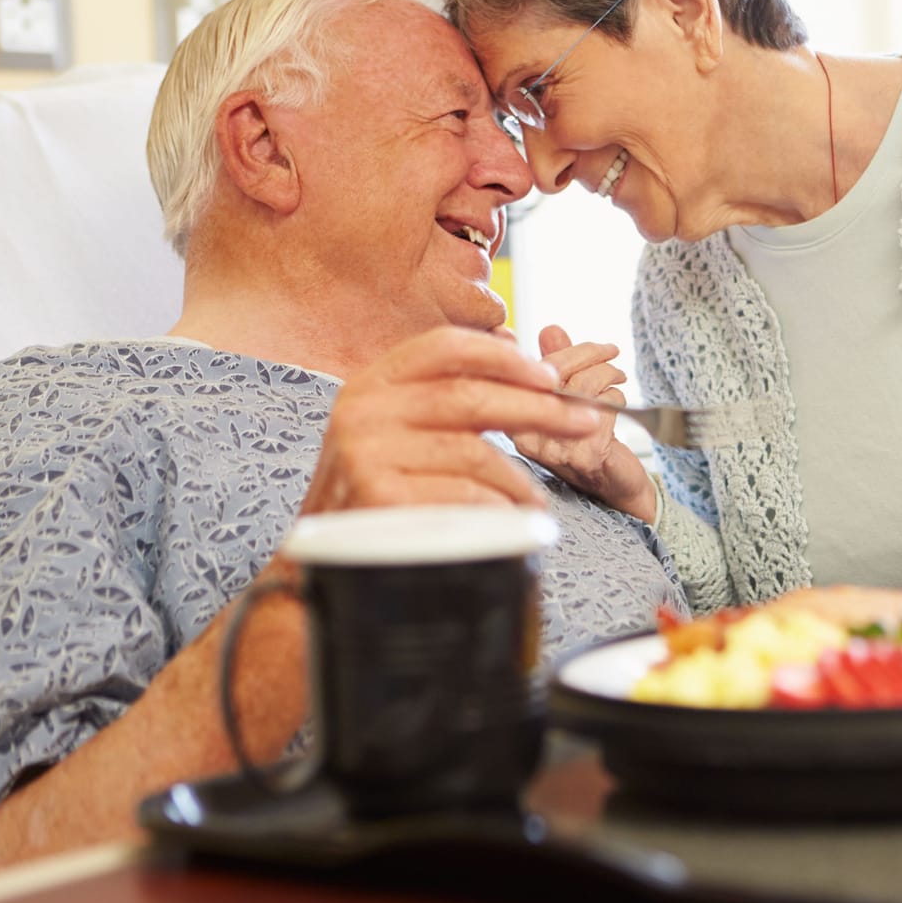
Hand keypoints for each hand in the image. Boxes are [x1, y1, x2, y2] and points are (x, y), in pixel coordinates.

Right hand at [298, 326, 594, 514]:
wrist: (317, 555)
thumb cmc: (371, 489)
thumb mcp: (393, 430)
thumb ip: (442, 400)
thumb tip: (527, 372)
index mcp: (372, 382)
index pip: (444, 347)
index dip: (503, 357)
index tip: (549, 375)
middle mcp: (363, 409)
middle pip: (470, 397)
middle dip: (538, 410)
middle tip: (584, 421)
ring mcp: (367, 454)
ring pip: (473, 452)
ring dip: (520, 476)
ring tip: (539, 497)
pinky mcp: (379, 498)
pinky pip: (462, 496)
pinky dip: (496, 508)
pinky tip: (509, 519)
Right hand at [509, 325, 657, 523]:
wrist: (617, 488)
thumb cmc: (589, 442)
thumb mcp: (568, 398)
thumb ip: (557, 364)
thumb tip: (551, 329)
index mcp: (514, 419)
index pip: (532, 370)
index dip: (567, 351)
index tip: (595, 346)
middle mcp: (528, 437)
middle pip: (557, 374)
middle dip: (591, 355)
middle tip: (612, 354)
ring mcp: (555, 449)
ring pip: (583, 387)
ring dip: (609, 374)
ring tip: (618, 378)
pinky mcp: (585, 454)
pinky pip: (604, 407)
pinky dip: (618, 398)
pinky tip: (620, 406)